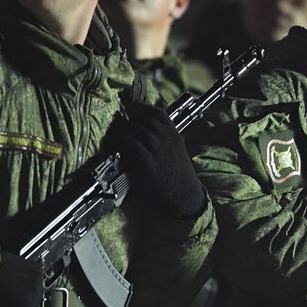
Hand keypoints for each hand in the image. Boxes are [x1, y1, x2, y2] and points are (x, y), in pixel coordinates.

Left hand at [113, 103, 205, 219]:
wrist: (184, 197)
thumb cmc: (180, 177)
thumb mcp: (179, 154)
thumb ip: (169, 141)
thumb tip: (155, 132)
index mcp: (176, 138)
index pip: (160, 114)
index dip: (144, 109)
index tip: (134, 109)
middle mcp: (168, 142)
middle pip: (148, 120)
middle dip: (134, 120)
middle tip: (127, 125)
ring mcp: (159, 152)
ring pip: (140, 130)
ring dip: (129, 130)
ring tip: (123, 135)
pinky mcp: (149, 164)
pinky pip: (134, 145)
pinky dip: (126, 140)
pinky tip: (122, 143)